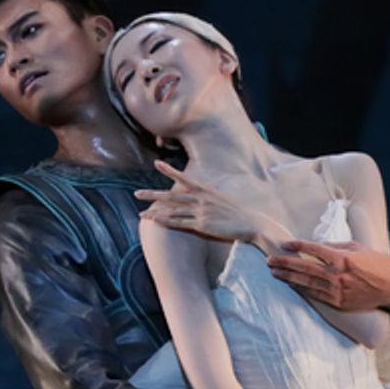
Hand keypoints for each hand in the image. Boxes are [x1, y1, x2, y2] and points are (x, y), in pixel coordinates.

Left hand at [135, 161, 271, 245]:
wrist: (252, 223)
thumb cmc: (240, 214)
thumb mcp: (224, 200)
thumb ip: (212, 198)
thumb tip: (205, 197)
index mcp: (207, 190)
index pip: (184, 178)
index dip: (170, 170)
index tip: (157, 163)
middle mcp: (201, 199)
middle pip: (172, 195)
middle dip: (153, 194)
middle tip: (137, 193)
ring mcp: (200, 212)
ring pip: (172, 210)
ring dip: (155, 211)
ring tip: (140, 211)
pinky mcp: (202, 225)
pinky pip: (179, 223)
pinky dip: (166, 221)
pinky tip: (155, 221)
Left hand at [268, 238, 389, 311]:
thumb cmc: (375, 263)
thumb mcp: (356, 247)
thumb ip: (334, 247)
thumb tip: (313, 247)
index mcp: (342, 259)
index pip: (313, 250)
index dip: (297, 246)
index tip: (284, 244)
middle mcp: (337, 276)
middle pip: (304, 268)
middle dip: (285, 264)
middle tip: (270, 261)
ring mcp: (337, 291)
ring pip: (306, 283)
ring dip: (288, 278)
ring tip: (274, 272)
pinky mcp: (338, 303)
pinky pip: (315, 295)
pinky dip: (301, 289)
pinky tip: (291, 285)